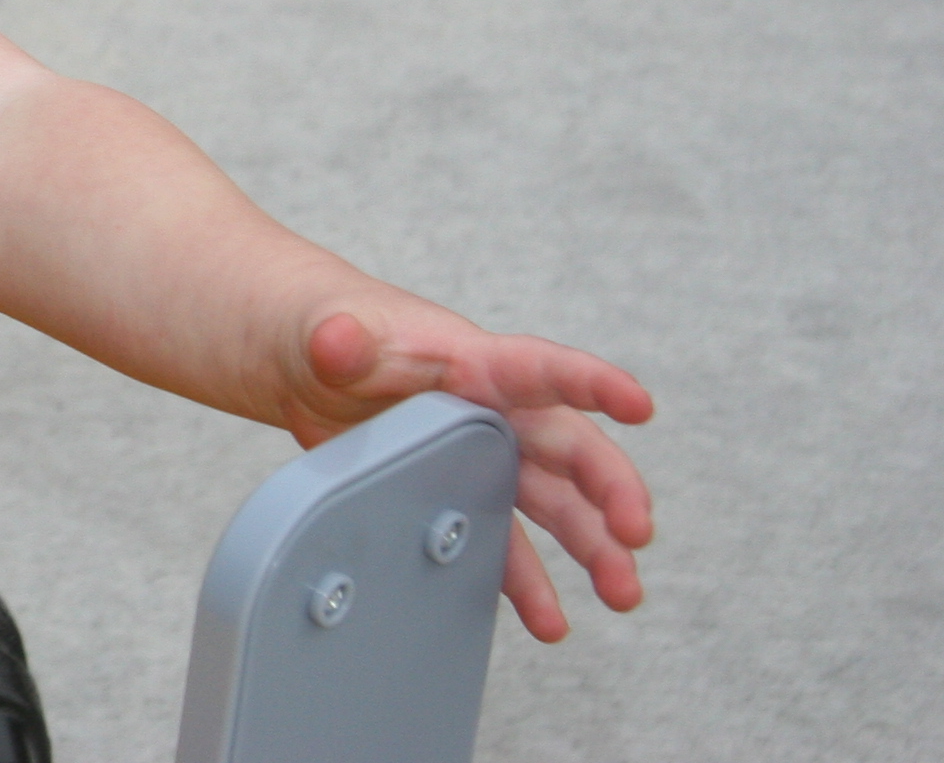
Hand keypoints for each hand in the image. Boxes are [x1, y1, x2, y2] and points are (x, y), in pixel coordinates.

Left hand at [278, 305, 655, 640]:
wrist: (310, 359)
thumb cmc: (340, 329)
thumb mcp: (335, 329)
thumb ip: (342, 339)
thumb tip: (336, 339)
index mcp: (474, 362)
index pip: (540, 369)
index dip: (591, 382)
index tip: (639, 404)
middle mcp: (496, 411)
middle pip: (570, 448)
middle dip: (611, 489)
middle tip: (636, 531)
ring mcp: (484, 457)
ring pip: (555, 504)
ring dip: (594, 547)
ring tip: (623, 593)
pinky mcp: (460, 495)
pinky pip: (504, 544)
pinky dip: (527, 583)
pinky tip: (550, 620)